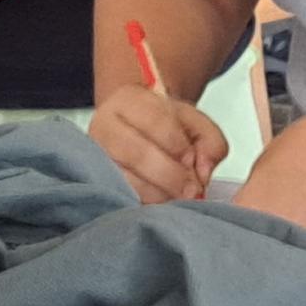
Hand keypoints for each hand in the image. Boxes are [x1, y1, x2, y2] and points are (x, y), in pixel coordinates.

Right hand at [92, 80, 225, 204]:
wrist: (136, 132)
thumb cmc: (166, 127)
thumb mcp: (194, 123)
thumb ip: (210, 141)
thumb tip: (203, 172)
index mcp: (128, 100)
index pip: (154, 120)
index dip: (177, 144)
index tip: (192, 159)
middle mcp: (104, 126)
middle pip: (136, 153)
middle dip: (171, 175)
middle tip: (193, 190)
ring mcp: (95, 157)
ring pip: (126, 181)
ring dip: (159, 194)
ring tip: (178, 197)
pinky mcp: (97, 183)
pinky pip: (121, 199)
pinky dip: (145, 204)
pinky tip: (161, 205)